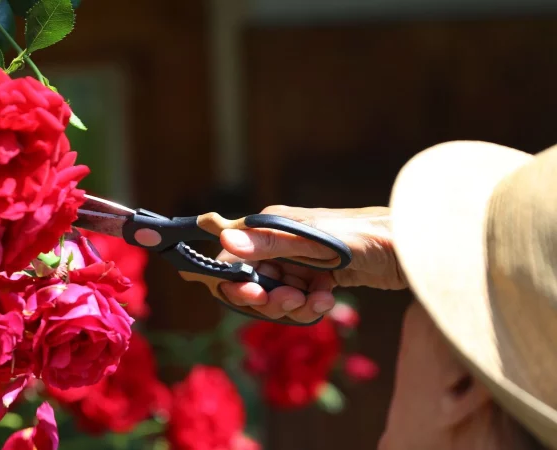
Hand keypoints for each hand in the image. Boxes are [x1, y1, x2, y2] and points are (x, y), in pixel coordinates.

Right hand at [217, 205, 406, 322]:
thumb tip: (226, 242)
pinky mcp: (316, 277)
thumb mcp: (315, 241)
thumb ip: (270, 243)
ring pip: (276, 297)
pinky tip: (330, 299)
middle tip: (295, 301)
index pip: (232, 258)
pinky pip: (299, 301)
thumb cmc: (364, 236)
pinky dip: (311, 306)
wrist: (410, 248)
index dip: (236, 281)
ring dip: (294, 306)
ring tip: (320, 301)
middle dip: (270, 299)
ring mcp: (297, 262)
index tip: (254, 295)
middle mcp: (279, 244)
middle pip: (253, 283)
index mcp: (271, 227)